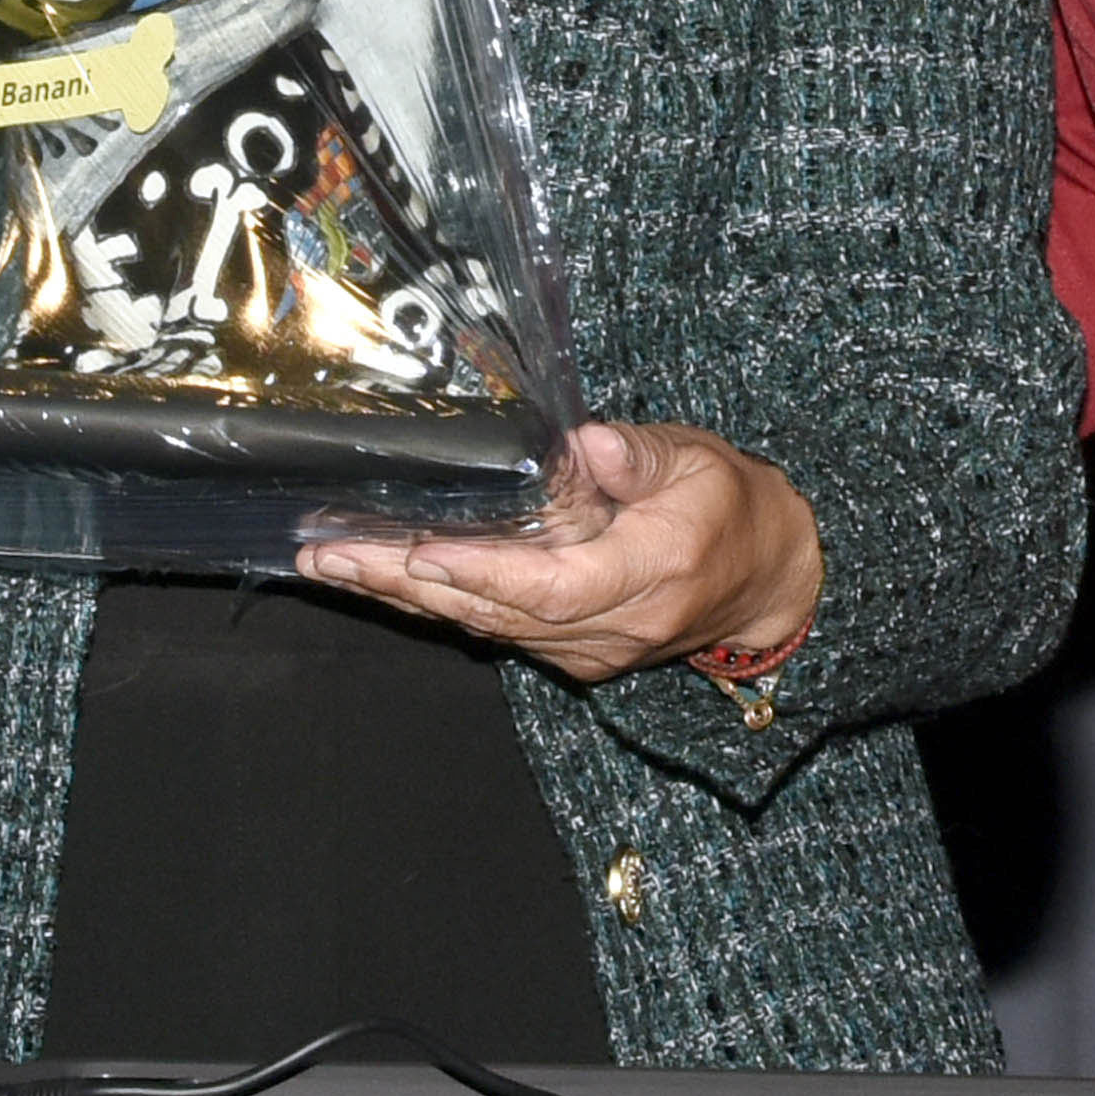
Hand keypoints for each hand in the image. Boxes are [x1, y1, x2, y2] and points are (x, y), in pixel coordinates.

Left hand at [294, 421, 821, 685]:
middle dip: (403, 585)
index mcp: (651, 574)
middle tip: (328, 554)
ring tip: (330, 562)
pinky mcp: (572, 651)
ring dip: (402, 598)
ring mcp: (590, 650)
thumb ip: (640, 456)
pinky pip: (495, 630)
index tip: (418, 550)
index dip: (483, 573)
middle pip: (496, 614)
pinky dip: (434, 604)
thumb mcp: (700, 461)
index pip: (553, 587)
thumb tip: (587, 444)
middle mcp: (614, 627)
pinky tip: (379, 579)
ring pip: (485, 628)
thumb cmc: (729, 507)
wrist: (766, 578)